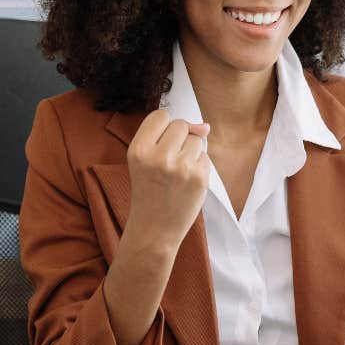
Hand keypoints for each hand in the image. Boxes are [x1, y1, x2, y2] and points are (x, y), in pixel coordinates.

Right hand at [125, 110, 210, 253]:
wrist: (154, 229)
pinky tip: (187, 182)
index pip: (160, 115)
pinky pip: (206, 157)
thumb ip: (168, 136)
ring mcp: (181, 168)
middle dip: (179, 139)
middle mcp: (159, 157)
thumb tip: (205, 126)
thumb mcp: (145, 160)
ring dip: (191, 152)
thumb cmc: (149, 192)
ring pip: (197, 140)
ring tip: (178, 173)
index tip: (160, 144)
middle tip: (168, 163)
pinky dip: (199, 167)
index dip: (164, 128)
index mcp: (138, 150)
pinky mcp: (199, 178)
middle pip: (181, 125)